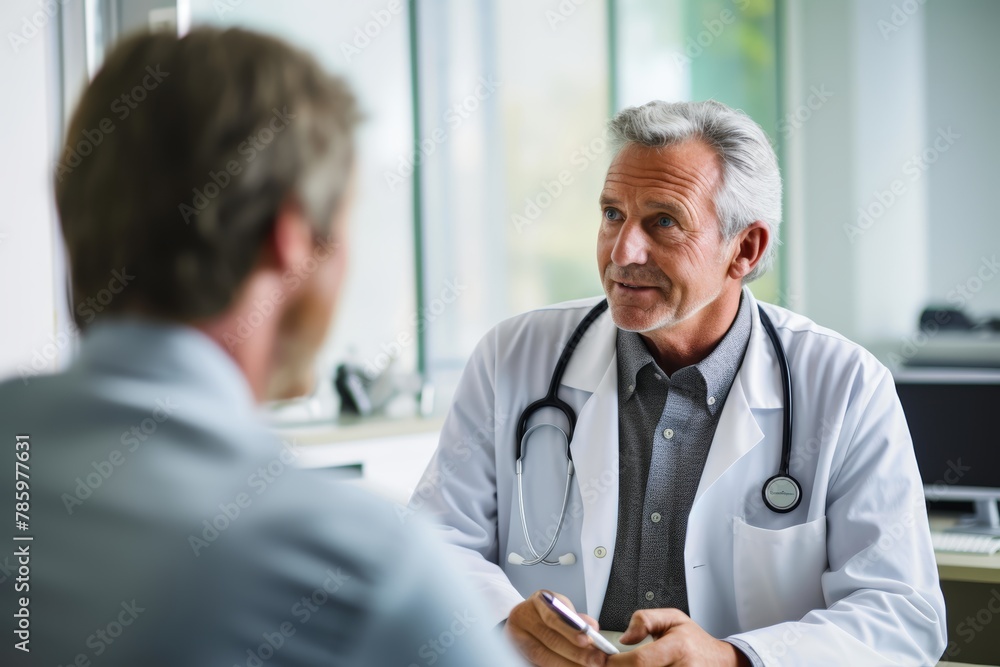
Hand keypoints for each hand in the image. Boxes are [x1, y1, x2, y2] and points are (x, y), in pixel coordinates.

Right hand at [505, 590, 609, 666]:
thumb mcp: (561, 606)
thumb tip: (592, 628)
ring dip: (566, 663)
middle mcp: (524, 617)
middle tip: (595, 659)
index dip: (571, 631)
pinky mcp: (517, 650)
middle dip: (575, 652)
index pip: (553, 618)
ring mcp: (517, 635)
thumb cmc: (546, 610)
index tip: (588, 641)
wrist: (523, 616)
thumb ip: (576, 617)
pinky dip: (555, 665)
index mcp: (538, 601)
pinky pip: (536, 662)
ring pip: (541, 655)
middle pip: (549, 639)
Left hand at [608, 608, 748, 666]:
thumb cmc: (694, 641)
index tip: (605, 658)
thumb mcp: (673, 618)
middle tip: (612, 663)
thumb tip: (625, 638)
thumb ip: (645, 619)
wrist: (718, 661)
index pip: (640, 660)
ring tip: (629, 665)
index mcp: (678, 648)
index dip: (617, 662)